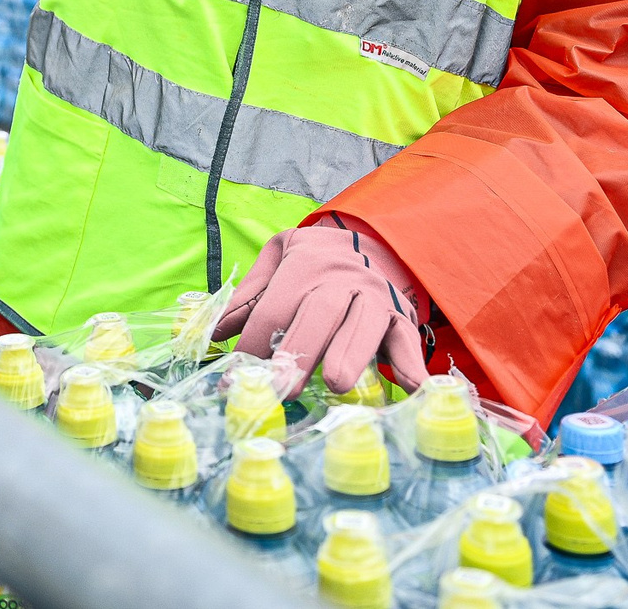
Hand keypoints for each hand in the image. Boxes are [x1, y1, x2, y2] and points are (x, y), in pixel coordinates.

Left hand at [215, 224, 427, 397]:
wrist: (371, 240)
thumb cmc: (315, 259)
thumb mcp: (277, 258)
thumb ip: (248, 296)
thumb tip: (214, 334)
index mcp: (304, 264)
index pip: (273, 308)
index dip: (252, 345)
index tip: (235, 381)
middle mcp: (342, 278)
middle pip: (318, 314)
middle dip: (300, 351)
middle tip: (283, 386)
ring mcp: (375, 296)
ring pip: (363, 324)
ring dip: (350, 354)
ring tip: (337, 384)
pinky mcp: (402, 315)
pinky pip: (407, 338)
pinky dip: (411, 363)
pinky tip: (413, 387)